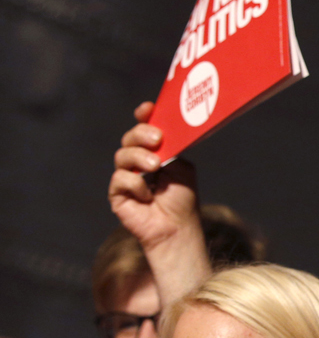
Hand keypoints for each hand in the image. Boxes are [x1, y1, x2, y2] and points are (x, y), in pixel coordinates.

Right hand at [109, 102, 201, 251]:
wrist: (177, 228)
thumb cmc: (181, 200)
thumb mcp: (182, 168)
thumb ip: (172, 149)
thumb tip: (163, 131)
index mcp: (154, 152)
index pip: (143, 129)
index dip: (143, 117)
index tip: (148, 108)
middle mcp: (137, 162)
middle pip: (129, 138)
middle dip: (141, 134)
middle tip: (157, 139)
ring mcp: (125, 176)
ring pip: (122, 155)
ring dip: (140, 158)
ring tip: (156, 166)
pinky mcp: (117, 193)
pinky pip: (120, 178)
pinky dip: (137, 185)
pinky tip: (148, 196)